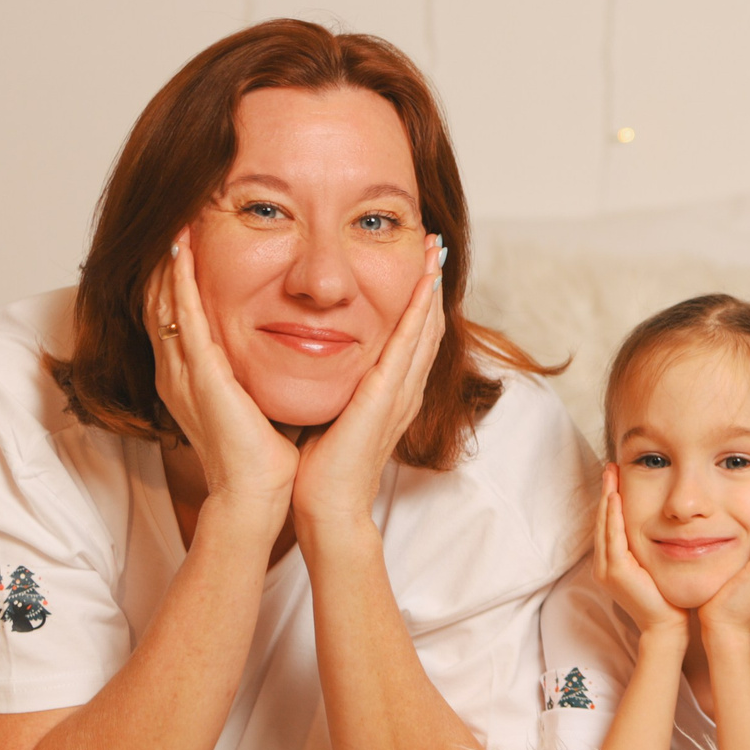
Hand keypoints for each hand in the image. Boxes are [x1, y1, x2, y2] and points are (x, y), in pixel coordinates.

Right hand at [151, 228, 299, 519]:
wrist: (258, 492)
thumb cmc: (262, 453)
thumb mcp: (250, 400)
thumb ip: (248, 374)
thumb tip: (275, 346)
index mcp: (189, 379)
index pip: (174, 318)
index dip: (174, 281)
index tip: (185, 245)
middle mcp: (177, 373)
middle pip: (160, 305)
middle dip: (165, 264)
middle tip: (174, 224)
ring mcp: (184, 374)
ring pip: (165, 304)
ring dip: (169, 263)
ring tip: (174, 226)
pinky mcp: (200, 376)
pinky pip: (184, 318)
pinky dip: (181, 282)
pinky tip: (181, 254)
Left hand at [291, 237, 447, 533]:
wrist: (326, 507)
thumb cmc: (322, 468)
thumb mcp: (332, 412)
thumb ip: (334, 387)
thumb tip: (313, 359)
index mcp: (389, 392)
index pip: (410, 335)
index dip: (417, 298)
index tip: (419, 262)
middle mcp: (402, 388)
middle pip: (426, 324)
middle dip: (432, 281)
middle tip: (436, 242)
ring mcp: (399, 393)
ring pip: (424, 328)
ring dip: (432, 286)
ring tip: (436, 249)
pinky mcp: (386, 398)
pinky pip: (408, 346)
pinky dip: (419, 312)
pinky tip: (423, 284)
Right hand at [593, 465, 686, 639]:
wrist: (666, 625)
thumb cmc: (665, 596)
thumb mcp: (654, 564)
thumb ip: (649, 546)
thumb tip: (662, 523)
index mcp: (611, 563)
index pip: (608, 524)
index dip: (609, 500)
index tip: (615, 476)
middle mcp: (603, 565)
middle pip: (602, 520)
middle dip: (605, 492)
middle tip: (610, 467)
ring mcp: (606, 569)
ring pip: (604, 525)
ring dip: (607, 498)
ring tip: (610, 474)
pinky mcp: (615, 571)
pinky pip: (612, 537)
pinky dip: (612, 515)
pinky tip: (615, 497)